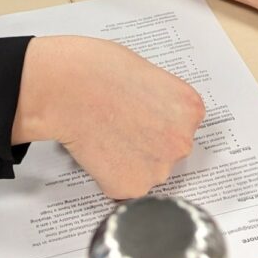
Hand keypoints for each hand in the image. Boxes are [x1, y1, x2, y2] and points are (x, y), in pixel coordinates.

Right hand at [12, 36, 204, 198]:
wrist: (68, 87)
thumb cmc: (99, 70)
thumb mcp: (149, 73)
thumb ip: (163, 101)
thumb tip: (157, 114)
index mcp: (190, 109)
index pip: (183, 124)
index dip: (159, 119)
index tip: (144, 115)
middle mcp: (182, 142)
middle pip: (169, 149)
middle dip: (148, 141)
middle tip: (122, 126)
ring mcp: (158, 169)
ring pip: (148, 170)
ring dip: (132, 160)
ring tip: (107, 135)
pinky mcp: (130, 188)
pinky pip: (124, 186)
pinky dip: (111, 174)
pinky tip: (98, 150)